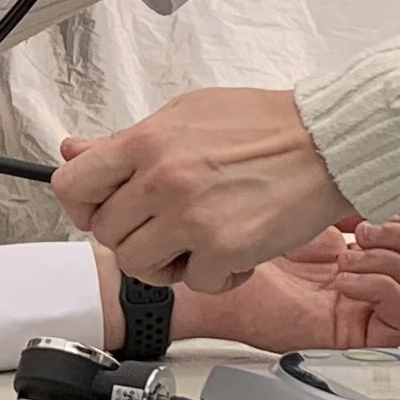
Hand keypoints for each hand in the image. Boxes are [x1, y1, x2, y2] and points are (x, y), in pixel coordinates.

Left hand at [53, 86, 350, 288]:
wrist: (328, 139)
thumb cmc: (266, 126)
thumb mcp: (185, 115)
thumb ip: (126, 142)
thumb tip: (74, 151)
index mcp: (147, 141)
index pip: (72, 184)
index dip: (83, 205)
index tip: (103, 209)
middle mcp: (162, 179)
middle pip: (107, 233)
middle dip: (134, 235)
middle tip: (167, 226)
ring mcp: (191, 217)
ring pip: (139, 266)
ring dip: (167, 263)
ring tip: (197, 242)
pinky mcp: (225, 249)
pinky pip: (196, 284)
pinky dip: (217, 276)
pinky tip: (236, 250)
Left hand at [180, 211, 399, 352]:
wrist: (213, 277)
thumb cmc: (245, 245)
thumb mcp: (311, 207)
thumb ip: (353, 197)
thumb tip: (387, 191)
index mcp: (369, 253)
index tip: (374, 201)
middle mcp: (375, 285)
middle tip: (363, 228)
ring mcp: (369, 314)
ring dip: (394, 263)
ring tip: (348, 255)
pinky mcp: (359, 341)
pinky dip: (383, 289)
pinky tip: (344, 279)